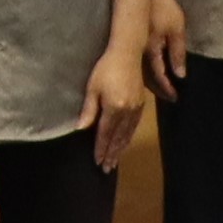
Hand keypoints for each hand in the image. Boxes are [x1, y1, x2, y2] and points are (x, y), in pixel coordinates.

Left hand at [84, 42, 151, 171]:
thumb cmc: (106, 68)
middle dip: (112, 154)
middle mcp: (127, 111)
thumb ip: (89, 110)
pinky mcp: (141, 104)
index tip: (97, 162)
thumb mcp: (93, 88)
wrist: (128, 53)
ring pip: (128, 134)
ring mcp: (136, 108)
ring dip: (121, 148)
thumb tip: (81, 129)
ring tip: (115, 160)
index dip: (101, 149)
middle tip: (107, 169)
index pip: (105, 134)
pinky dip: (128, 137)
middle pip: (118, 138)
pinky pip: (134, 126)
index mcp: (114, 108)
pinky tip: (125, 142)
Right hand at [143, 0, 187, 96]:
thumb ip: (178, 53)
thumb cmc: (164, 8)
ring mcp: (136, 48)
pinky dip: (147, 71)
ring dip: (152, 82)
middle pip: (148, 78)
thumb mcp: (176, 29)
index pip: (159, 76)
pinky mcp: (134, 42)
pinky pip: (140, 63)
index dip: (167, 88)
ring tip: (161, 89)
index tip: (174, 98)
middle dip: (159, 89)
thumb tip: (180, 74)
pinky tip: (152, 73)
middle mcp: (141, 53)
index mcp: (152, 50)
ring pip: (142, 72)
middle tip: (168, 97)